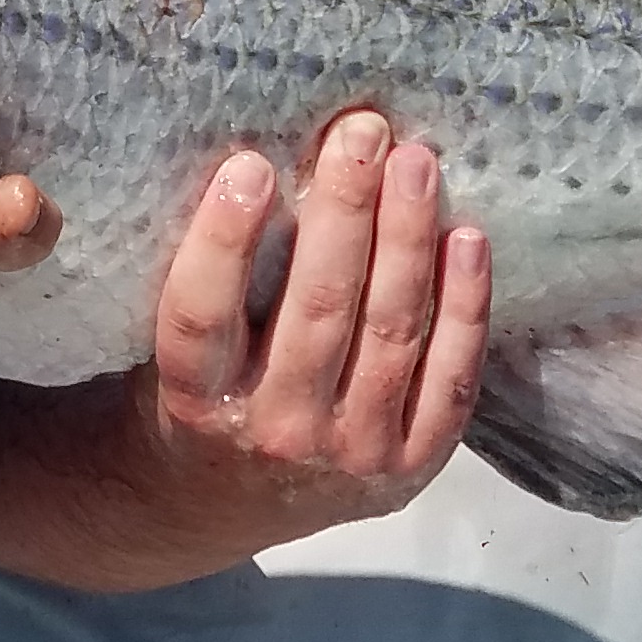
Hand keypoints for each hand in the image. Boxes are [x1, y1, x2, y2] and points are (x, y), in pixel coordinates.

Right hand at [139, 109, 488, 494]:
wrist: (224, 509)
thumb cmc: (201, 396)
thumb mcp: (174, 353)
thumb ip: (213, 286)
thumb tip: (263, 165)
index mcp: (197, 399)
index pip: (201, 315)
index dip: (223, 242)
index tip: (249, 167)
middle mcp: (275, 431)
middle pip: (317, 309)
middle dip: (344, 211)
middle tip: (360, 132)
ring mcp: (352, 452)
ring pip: (390, 331)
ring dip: (407, 237)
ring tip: (416, 162)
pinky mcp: (414, 462)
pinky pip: (450, 376)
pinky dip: (464, 305)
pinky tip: (467, 237)